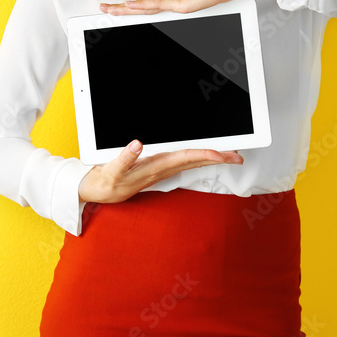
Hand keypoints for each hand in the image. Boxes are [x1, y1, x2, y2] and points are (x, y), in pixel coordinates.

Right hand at [78, 139, 243, 203]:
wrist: (98, 192)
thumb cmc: (106, 181)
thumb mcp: (111, 170)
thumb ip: (124, 158)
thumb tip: (137, 144)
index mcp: (155, 166)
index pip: (186, 158)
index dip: (206, 154)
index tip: (224, 154)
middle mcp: (162, 168)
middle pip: (195, 160)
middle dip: (217, 158)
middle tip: (238, 156)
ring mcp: (161, 169)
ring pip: (191, 161)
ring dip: (210, 157)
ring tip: (227, 154)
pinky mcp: (157, 168)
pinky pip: (181, 161)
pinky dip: (195, 156)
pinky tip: (204, 154)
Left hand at [99, 0, 241, 14]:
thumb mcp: (198, 0)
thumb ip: (186, 2)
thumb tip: (180, 1)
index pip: (146, 3)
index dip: (130, 6)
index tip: (117, 8)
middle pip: (139, 3)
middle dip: (119, 7)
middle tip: (101, 9)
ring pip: (143, 4)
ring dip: (123, 8)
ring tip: (107, 10)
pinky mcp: (179, 2)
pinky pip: (156, 5)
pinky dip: (141, 5)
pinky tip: (128, 6)